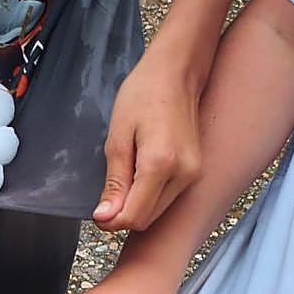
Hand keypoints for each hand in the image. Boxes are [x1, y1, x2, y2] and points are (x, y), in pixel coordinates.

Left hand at [95, 45, 203, 231]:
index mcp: (161, 164)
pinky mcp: (196, 171)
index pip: (134, 217)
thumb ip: (114, 182)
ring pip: (157, 212)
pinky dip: (149, 197)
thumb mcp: (117, 138)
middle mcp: (184, 174)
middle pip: (146, 219)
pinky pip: (168, 199)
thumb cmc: (144, 95)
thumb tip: (105, 217)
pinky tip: (139, 176)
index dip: (111, 221)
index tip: (97, 212)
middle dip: (123, 215)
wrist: (177, 73)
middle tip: (107, 194)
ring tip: (124, 178)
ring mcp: (194, 173)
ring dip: (136, 206)